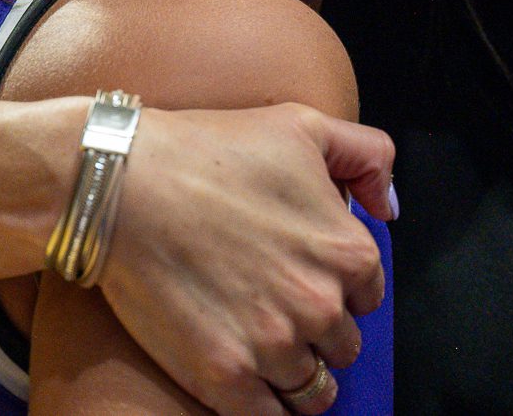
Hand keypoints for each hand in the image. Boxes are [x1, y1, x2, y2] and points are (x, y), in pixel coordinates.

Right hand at [96, 104, 395, 415]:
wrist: (125, 184)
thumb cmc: (211, 149)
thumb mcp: (306, 125)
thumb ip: (367, 156)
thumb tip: (388, 208)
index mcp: (348, 251)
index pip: (368, 297)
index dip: (339, 290)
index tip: (307, 282)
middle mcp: (321, 304)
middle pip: (342, 346)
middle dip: (317, 334)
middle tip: (278, 313)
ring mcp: (275, 345)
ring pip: (311, 390)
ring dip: (294, 376)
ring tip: (264, 354)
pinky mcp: (226, 376)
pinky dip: (266, 409)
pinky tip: (248, 387)